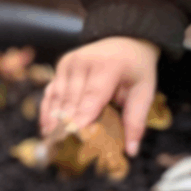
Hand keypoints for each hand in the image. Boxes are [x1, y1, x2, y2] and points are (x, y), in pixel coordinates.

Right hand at [39, 36, 160, 156]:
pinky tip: (46, 128)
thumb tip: (131, 150)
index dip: (81, 118)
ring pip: (58, 96)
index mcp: (108, 65)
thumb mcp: (144, 90)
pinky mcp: (61, 65)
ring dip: (53, 120)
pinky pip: (51, 90)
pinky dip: (47, 110)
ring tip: (50, 143)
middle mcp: (84, 61)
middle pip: (72, 99)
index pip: (92, 96)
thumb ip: (136, 120)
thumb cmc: (135, 68)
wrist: (125, 40)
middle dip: (65, 124)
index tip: (73, 137)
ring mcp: (69, 62)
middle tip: (60, 149)